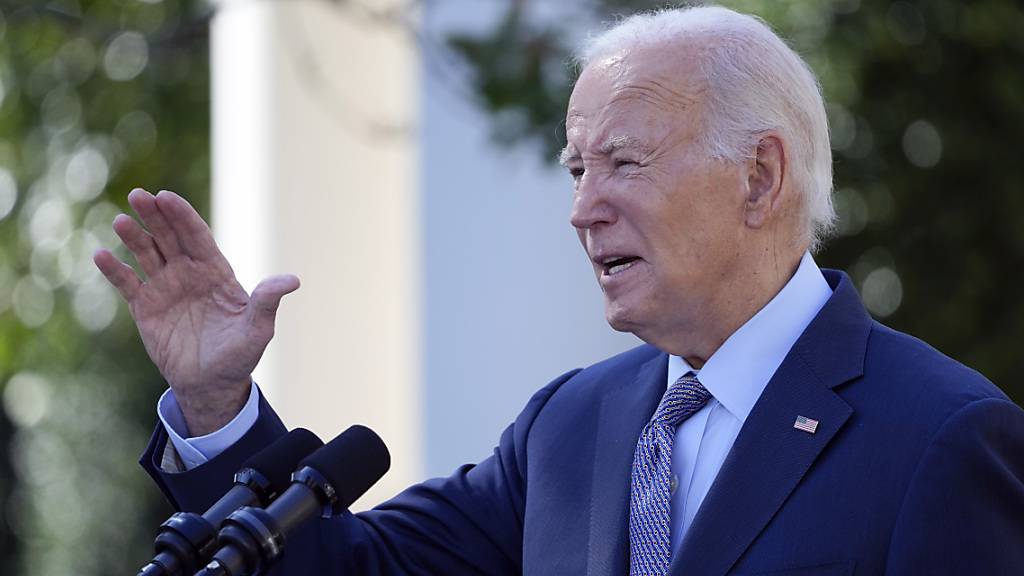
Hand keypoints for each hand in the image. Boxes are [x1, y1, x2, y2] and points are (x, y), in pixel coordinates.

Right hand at [94, 188, 298, 435]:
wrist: (212, 385)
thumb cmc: (240, 355)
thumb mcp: (258, 329)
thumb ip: (267, 301)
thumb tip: (293, 281)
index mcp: (216, 271)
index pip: (197, 235)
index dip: (182, 215)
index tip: (166, 197)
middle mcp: (189, 273)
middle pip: (169, 236)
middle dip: (155, 215)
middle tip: (139, 195)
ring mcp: (165, 288)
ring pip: (146, 253)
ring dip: (133, 236)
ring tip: (120, 221)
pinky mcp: (145, 308)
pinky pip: (127, 283)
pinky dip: (114, 270)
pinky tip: (102, 255)